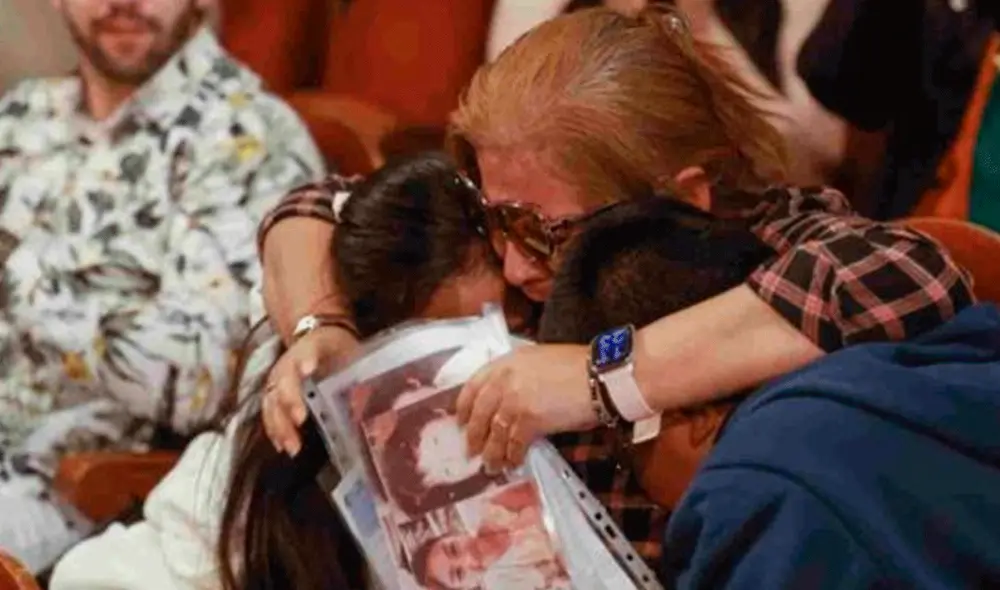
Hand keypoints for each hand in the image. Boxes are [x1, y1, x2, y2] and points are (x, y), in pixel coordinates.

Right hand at [262, 325, 359, 454]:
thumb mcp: (352, 352)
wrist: (321, 339)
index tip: (308, 369)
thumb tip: (366, 403)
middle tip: (300, 419)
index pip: (308, 350)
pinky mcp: (274, 393)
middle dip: (290, 399)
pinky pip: (269, 411)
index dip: (306, 358)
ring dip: (280, 422)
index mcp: (313, 346)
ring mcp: (278, 377)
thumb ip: (360, 374)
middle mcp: (290, 361)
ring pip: (272, 398)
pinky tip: (281, 446)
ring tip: (292, 446)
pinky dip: (273, 429)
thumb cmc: (338, 349)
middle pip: (284, 378)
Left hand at [455, 344, 596, 472]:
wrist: (599, 375)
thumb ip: (519, 375)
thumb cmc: (578, 367)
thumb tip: (510, 399)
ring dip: (492, 453)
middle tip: (471, 451)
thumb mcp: (539, 360)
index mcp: (506, 362)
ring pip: (494, 433)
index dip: (464, 407)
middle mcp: (505, 379)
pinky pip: (514, 444)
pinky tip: (514, 463)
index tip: (460, 421)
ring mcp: (515, 400)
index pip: (473, 385)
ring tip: (491, 466)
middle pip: (479, 413)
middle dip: (474, 435)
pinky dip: (513, 456)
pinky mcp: (529, 419)